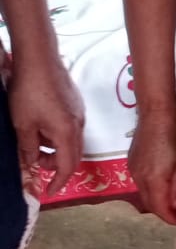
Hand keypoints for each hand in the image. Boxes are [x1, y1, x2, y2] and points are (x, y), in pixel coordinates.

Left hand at [8, 57, 83, 195]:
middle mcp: (79, 124)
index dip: (59, 182)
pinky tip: (42, 127)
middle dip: (57, 166)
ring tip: (36, 144)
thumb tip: (32, 163)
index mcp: (67, 133)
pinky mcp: (75, 102)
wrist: (38, 58)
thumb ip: (29, 148)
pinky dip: (58, 135)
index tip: (50, 191)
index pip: (68, 167)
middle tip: (38, 166)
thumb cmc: (29, 91)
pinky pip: (70, 126)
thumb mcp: (23, 125)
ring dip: (56, 149)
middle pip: (73, 155)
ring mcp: (79, 112)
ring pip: (72, 140)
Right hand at [128, 106, 175, 225]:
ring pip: (144, 193)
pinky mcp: (132, 161)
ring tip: (173, 200)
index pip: (160, 208)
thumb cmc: (175, 134)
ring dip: (157, 200)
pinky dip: (151, 188)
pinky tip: (162, 184)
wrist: (156, 111)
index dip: (171, 218)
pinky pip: (141, 182)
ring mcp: (133, 168)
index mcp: (153, 179)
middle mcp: (139, 177)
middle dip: (163, 211)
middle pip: (150, 204)